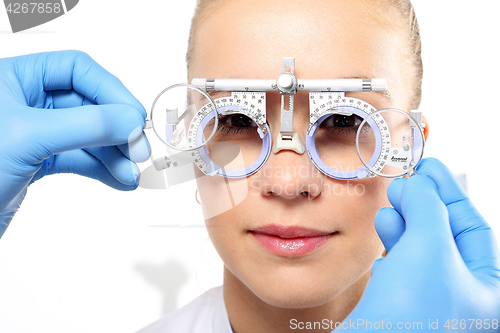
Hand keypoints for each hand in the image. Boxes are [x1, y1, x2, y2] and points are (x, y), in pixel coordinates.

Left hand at [0, 50, 149, 237]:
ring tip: (130, 174)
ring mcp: (35, 132)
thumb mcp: (29, 136)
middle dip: (117, 130)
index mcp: (16, 78)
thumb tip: (129, 120)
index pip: (78, 70)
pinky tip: (119, 181)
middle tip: (138, 150)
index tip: (133, 118)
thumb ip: (85, 125)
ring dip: (115, 155)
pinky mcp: (39, 160)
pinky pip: (81, 159)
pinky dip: (103, 170)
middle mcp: (27, 101)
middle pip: (90, 105)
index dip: (111, 92)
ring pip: (89, 136)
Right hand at [341, 158, 499, 331]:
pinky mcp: (400, 305)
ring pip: (420, 248)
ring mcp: (430, 302)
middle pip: (446, 235)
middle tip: (404, 183)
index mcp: (488, 291)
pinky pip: (401, 264)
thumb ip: (426, 206)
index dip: (449, 192)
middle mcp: (462, 297)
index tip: (428, 167)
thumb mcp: (429, 246)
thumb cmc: (411, 314)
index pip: (474, 227)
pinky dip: (392, 244)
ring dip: (404, 222)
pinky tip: (383, 235)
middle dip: (423, 205)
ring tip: (389, 207)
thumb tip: (416, 184)